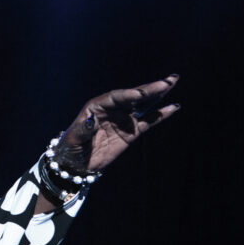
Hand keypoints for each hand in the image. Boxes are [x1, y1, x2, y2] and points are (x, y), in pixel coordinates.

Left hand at [55, 73, 179, 172]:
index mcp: (96, 106)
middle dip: (150, 88)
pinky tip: (173, 107)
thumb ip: (83, 128)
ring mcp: (123, 120)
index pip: (115, 97)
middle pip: (133, 96)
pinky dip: (160, 115)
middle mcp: (112, 109)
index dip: (128, 95)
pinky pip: (148, 121)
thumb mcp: (73, 138)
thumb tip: (90, 120)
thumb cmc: (69, 148)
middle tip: (168, 80)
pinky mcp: (131, 132)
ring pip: (143, 105)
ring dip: (157, 94)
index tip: (140, 94)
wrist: (75, 164)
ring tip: (172, 82)